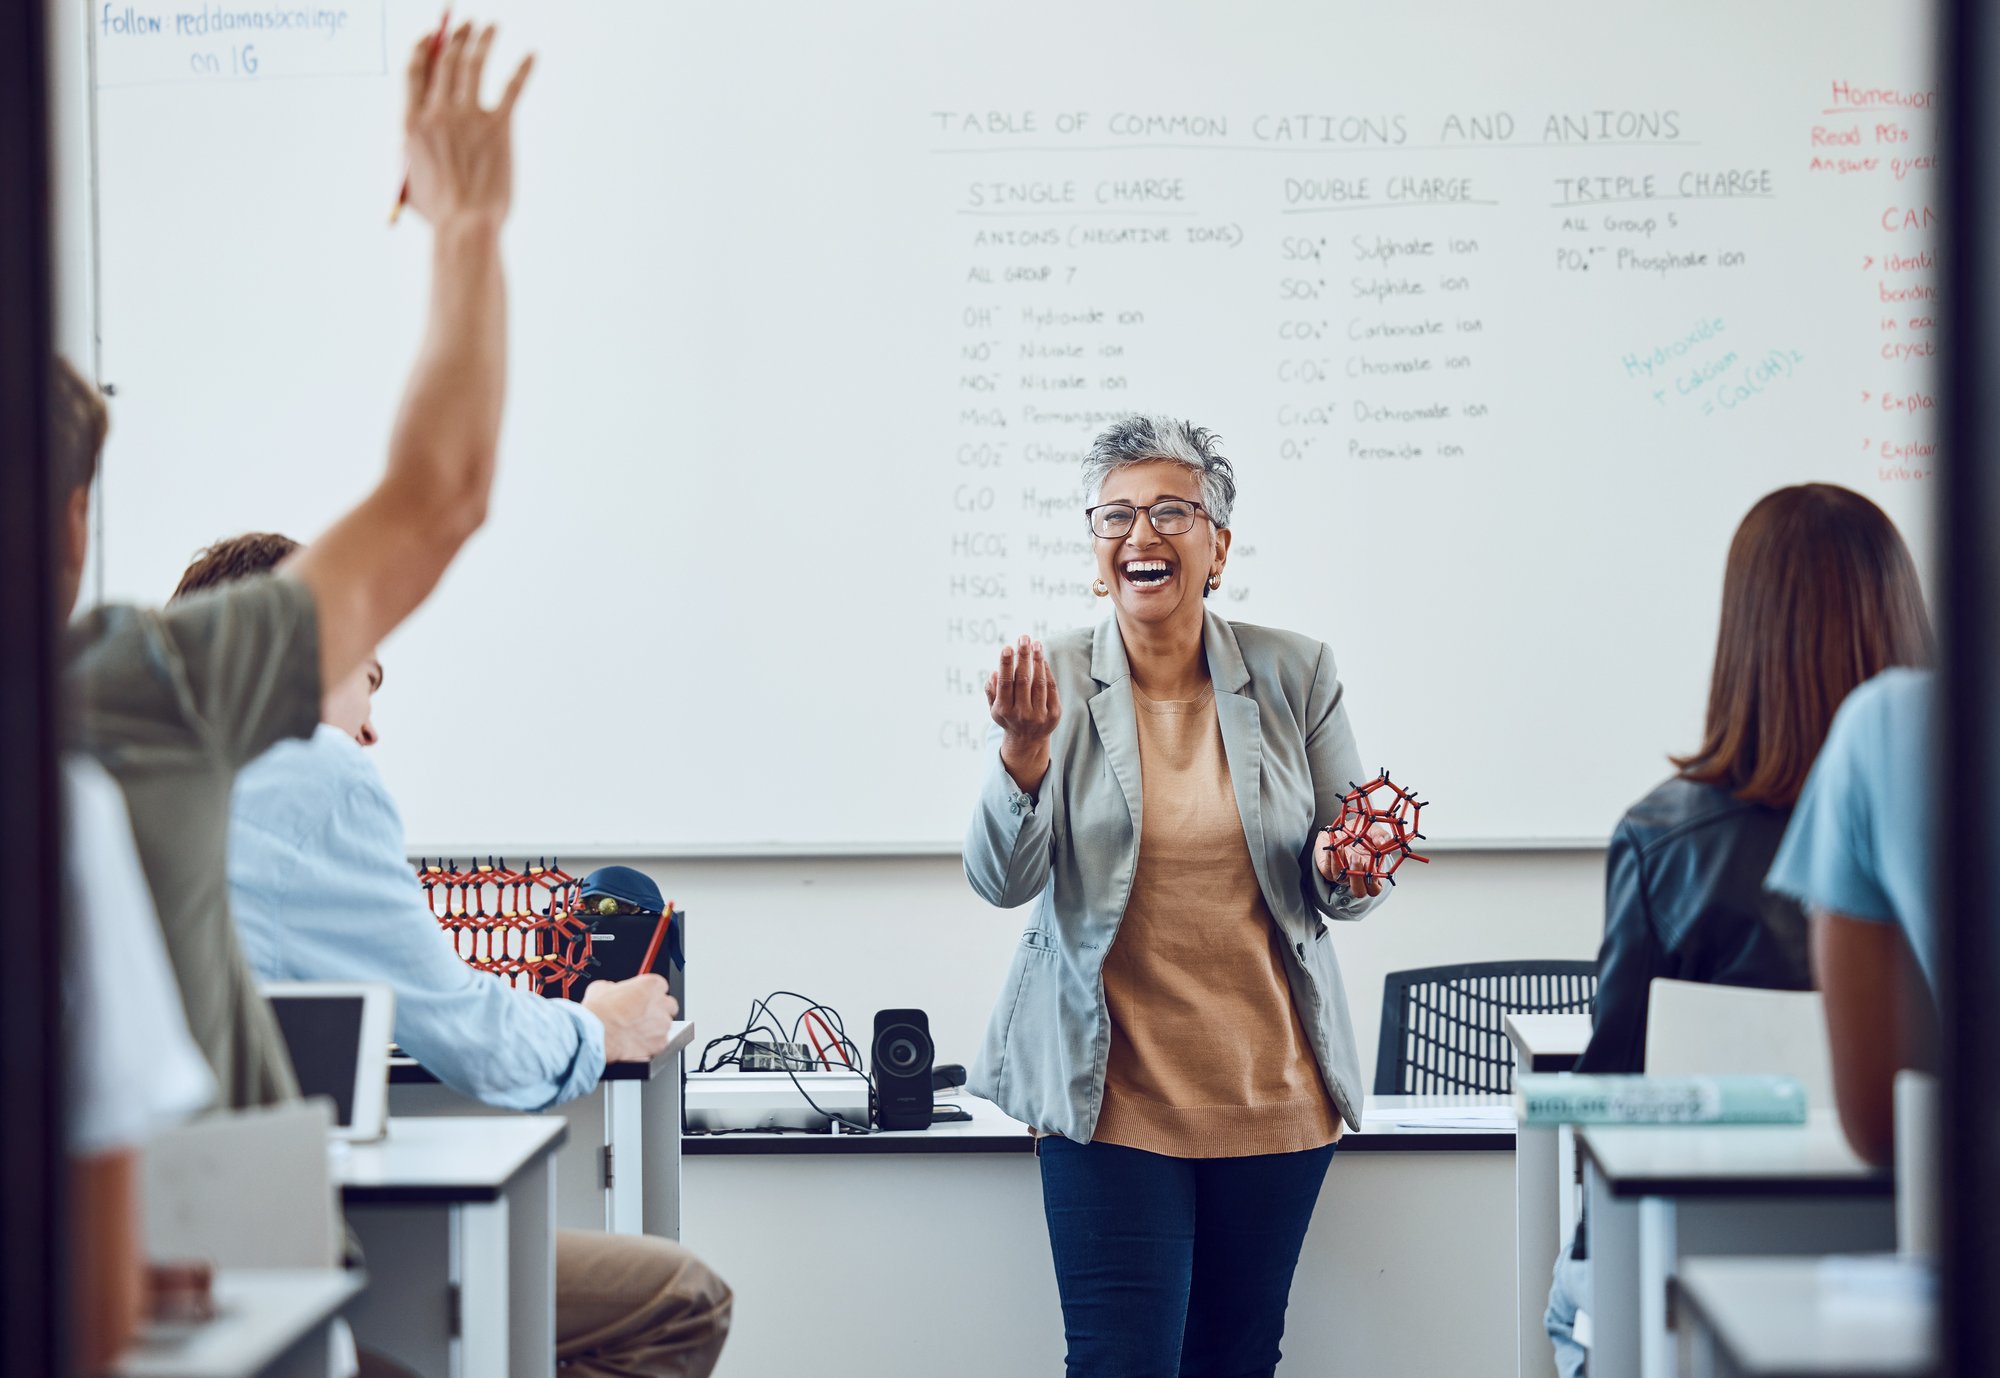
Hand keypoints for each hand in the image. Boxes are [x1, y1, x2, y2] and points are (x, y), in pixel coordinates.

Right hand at [403, 21, 532, 228]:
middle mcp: (436, 111)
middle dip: (456, 35)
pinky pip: (511, 90)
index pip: (414, 69)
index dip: (424, 46)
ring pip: (474, 65)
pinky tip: (532, 55)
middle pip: (445, 60)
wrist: (465, 225)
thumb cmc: (439, 211)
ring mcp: (467, 117)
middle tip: (466, 22)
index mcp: (410, 121)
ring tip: (491, 26)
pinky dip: (523, 69)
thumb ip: (412, 148)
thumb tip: (419, 130)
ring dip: (483, 40)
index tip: (432, 35)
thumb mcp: (410, 175)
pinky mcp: (498, 128)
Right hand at [582, 974, 677, 1063]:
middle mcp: (662, 1004)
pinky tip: (635, 1044)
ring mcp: (663, 1026)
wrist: (594, 1034)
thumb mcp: (603, 987)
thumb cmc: (599, 1012)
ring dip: (653, 1030)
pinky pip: (659, 1045)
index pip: (660, 987)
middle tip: (641, 1017)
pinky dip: (649, 1046)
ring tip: (634, 1033)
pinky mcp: (660, 1045)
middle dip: (657, 1012)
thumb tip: (615, 992)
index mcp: (652, 985)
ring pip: (664, 1027)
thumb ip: (617, 988)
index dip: (649, 995)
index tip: (642, 1000)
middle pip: (668, 1007)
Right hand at [986, 636, 1060, 791]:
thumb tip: (995, 673)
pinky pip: (1051, 688)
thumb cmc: (1008, 716)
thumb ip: (991, 691)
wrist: (1027, 740)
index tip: (1008, 647)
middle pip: (1024, 680)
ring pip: (1039, 682)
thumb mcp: (994, 707)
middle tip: (1024, 637)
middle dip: (1024, 657)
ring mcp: (1039, 715)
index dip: (1007, 665)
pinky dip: (1046, 672)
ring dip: (1038, 660)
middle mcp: (1022, 714)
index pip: (1005, 684)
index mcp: (1004, 710)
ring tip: (1036, 644)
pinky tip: (1042, 659)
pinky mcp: (1054, 714)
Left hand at [1314, 821, 1394, 897]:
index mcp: (1371, 872)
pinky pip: (1328, 869)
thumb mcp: (1374, 831)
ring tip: (1342, 846)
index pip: (1375, 888)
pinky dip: (1330, 857)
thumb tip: (1381, 842)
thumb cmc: (1359, 834)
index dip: (1374, 881)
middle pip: (1358, 891)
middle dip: (1357, 878)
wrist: (1340, 828)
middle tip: (1356, 858)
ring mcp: (1341, 875)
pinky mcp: (1327, 869)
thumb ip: (1380, 836)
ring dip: (1341, 862)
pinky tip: (1334, 846)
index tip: (1371, 865)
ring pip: (1340, 879)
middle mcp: (1356, 877)